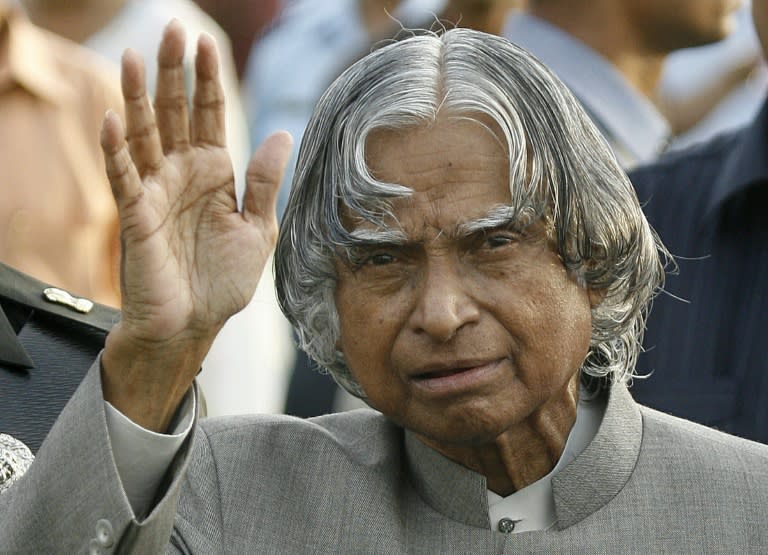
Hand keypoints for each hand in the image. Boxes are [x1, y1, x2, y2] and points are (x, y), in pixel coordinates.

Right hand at [100, 21, 291, 430]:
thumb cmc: (224, 281)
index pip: (209, 116)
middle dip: (172, 73)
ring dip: (136, 97)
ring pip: (143, 135)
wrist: (195, 325)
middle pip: (174, 114)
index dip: (207, 81)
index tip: (206, 42)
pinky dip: (116, 150)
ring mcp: (156, 192)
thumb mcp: (258, 229)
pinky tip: (112, 119)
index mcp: (214, 174)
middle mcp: (182, 175)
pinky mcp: (136, 217)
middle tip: (171, 29)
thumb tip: (281, 132)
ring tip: (131, 56)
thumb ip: (265, 183)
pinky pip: (123, 178)